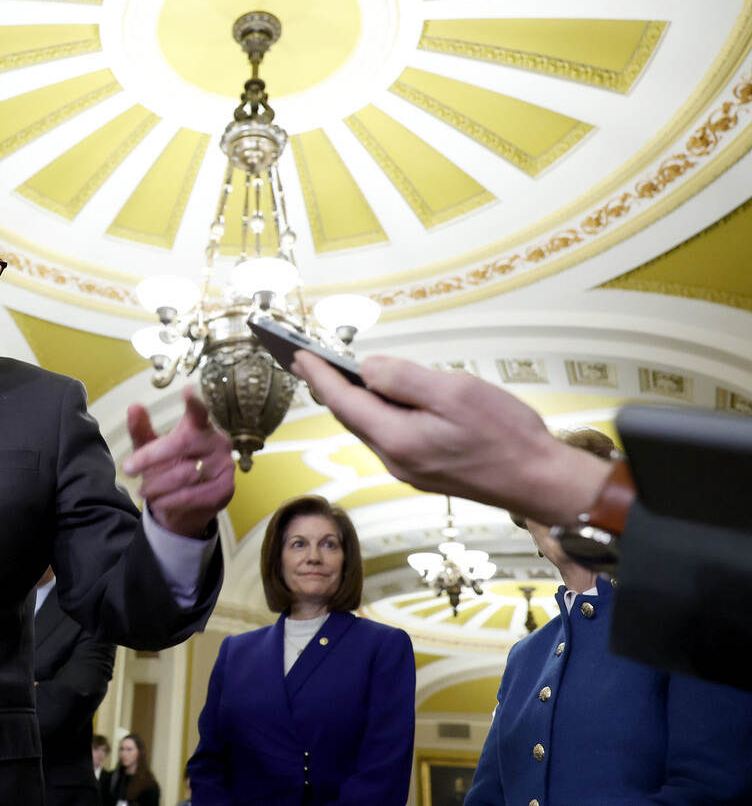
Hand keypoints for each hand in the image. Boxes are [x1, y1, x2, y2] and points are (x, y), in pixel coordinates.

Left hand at [123, 386, 234, 537]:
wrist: (185, 507)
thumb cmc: (168, 467)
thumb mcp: (151, 448)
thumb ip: (141, 429)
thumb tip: (133, 406)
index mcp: (201, 426)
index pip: (199, 413)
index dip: (194, 403)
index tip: (188, 390)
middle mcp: (218, 442)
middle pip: (181, 444)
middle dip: (150, 458)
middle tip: (128, 469)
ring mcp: (224, 466)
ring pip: (183, 474)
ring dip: (157, 484)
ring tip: (143, 489)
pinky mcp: (225, 489)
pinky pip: (191, 496)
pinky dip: (169, 500)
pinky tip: (159, 501)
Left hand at [292, 352, 611, 524]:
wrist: (540, 482)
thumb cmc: (506, 436)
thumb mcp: (454, 393)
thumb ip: (404, 378)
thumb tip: (367, 368)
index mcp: (397, 439)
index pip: (343, 402)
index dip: (319, 376)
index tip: (298, 355)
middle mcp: (395, 460)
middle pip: (349, 417)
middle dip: (326, 387)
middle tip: (305, 361)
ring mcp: (408, 469)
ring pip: (367, 427)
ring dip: (349, 400)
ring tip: (332, 374)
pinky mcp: (423, 471)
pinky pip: (387, 436)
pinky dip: (374, 413)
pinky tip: (377, 398)